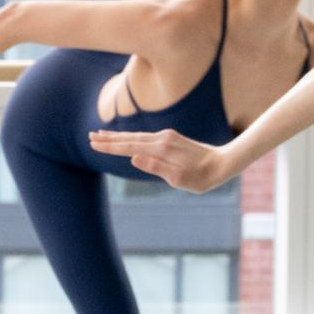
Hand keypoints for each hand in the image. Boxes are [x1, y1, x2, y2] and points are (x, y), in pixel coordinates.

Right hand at [86, 126, 236, 191]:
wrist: (224, 162)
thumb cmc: (202, 177)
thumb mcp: (178, 178)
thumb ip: (155, 167)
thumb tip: (133, 158)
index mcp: (161, 149)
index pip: (129, 147)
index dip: (110, 146)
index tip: (93, 144)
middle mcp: (162, 138)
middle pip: (129, 138)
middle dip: (109, 138)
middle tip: (90, 136)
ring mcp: (167, 136)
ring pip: (136, 136)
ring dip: (118, 136)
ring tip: (102, 134)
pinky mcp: (171, 138)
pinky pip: (145, 137)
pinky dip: (131, 137)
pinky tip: (127, 139)